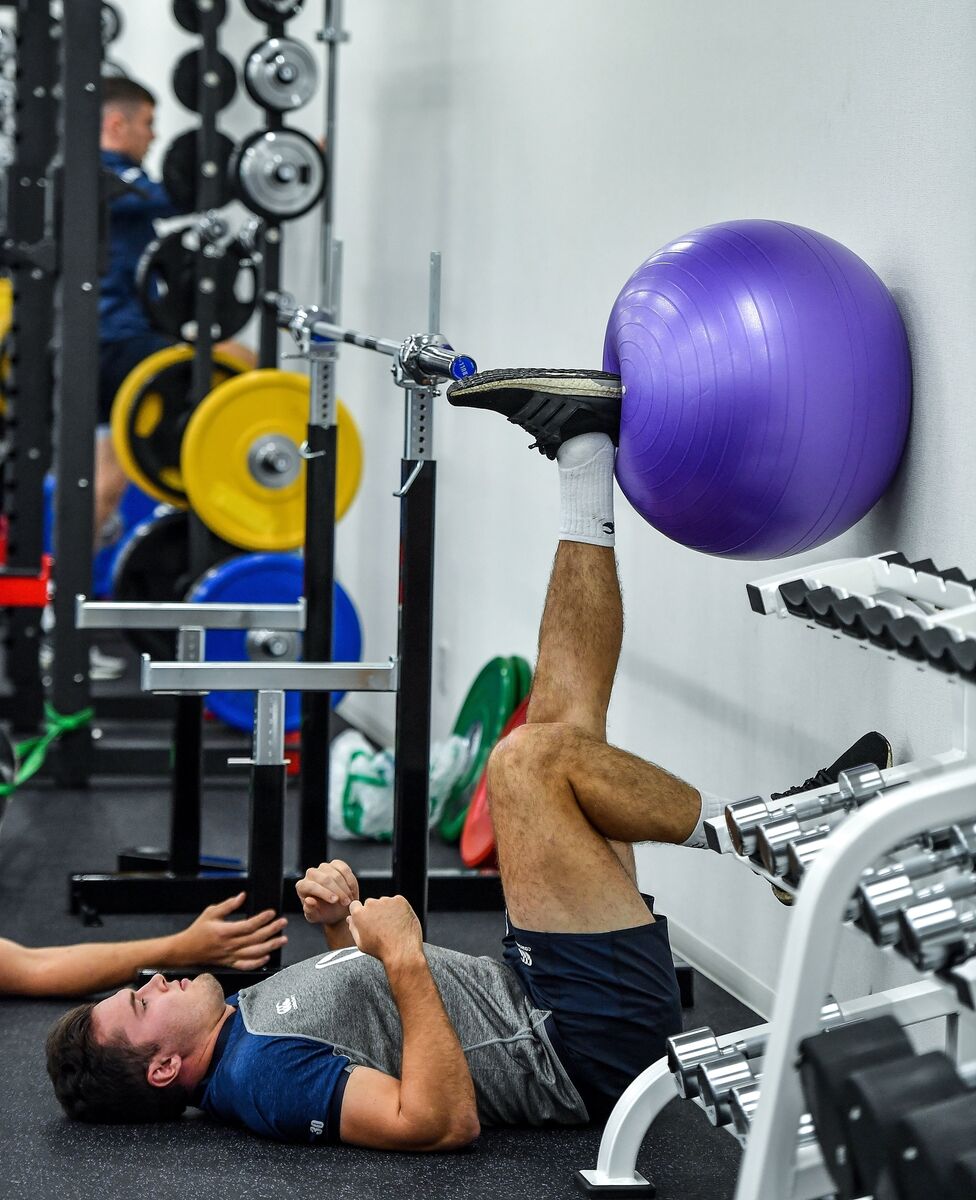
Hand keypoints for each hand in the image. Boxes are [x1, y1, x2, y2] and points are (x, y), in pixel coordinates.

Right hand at [173, 892, 287, 970]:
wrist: (186, 950)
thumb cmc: (198, 930)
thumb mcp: (211, 912)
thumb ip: (228, 905)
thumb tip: (242, 896)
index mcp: (225, 931)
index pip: (248, 925)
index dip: (262, 919)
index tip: (272, 912)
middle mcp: (230, 945)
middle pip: (255, 939)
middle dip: (272, 930)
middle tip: (283, 923)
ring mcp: (230, 956)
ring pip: (254, 953)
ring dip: (270, 946)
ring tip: (282, 940)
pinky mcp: (230, 964)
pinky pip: (246, 965)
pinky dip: (257, 962)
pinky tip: (267, 957)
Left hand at [296, 860, 358, 927]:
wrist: (336, 909)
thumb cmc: (324, 913)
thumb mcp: (315, 916)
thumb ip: (310, 910)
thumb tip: (308, 901)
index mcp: (302, 886)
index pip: (311, 886)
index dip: (324, 893)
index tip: (335, 900)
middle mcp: (310, 874)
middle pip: (325, 878)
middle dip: (337, 891)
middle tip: (346, 902)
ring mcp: (323, 867)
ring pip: (336, 874)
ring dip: (345, 888)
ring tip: (349, 900)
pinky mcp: (335, 864)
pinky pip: (344, 869)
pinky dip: (350, 880)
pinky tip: (352, 891)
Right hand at [346, 895, 422, 963]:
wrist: (403, 949)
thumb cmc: (382, 948)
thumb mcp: (361, 943)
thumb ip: (353, 928)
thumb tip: (350, 920)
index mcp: (359, 914)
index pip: (355, 905)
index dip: (360, 912)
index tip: (365, 918)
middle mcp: (371, 904)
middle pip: (370, 904)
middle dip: (374, 911)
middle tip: (381, 925)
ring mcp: (386, 901)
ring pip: (384, 902)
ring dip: (386, 910)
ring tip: (391, 925)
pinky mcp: (399, 900)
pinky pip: (396, 902)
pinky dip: (397, 908)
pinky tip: (398, 921)